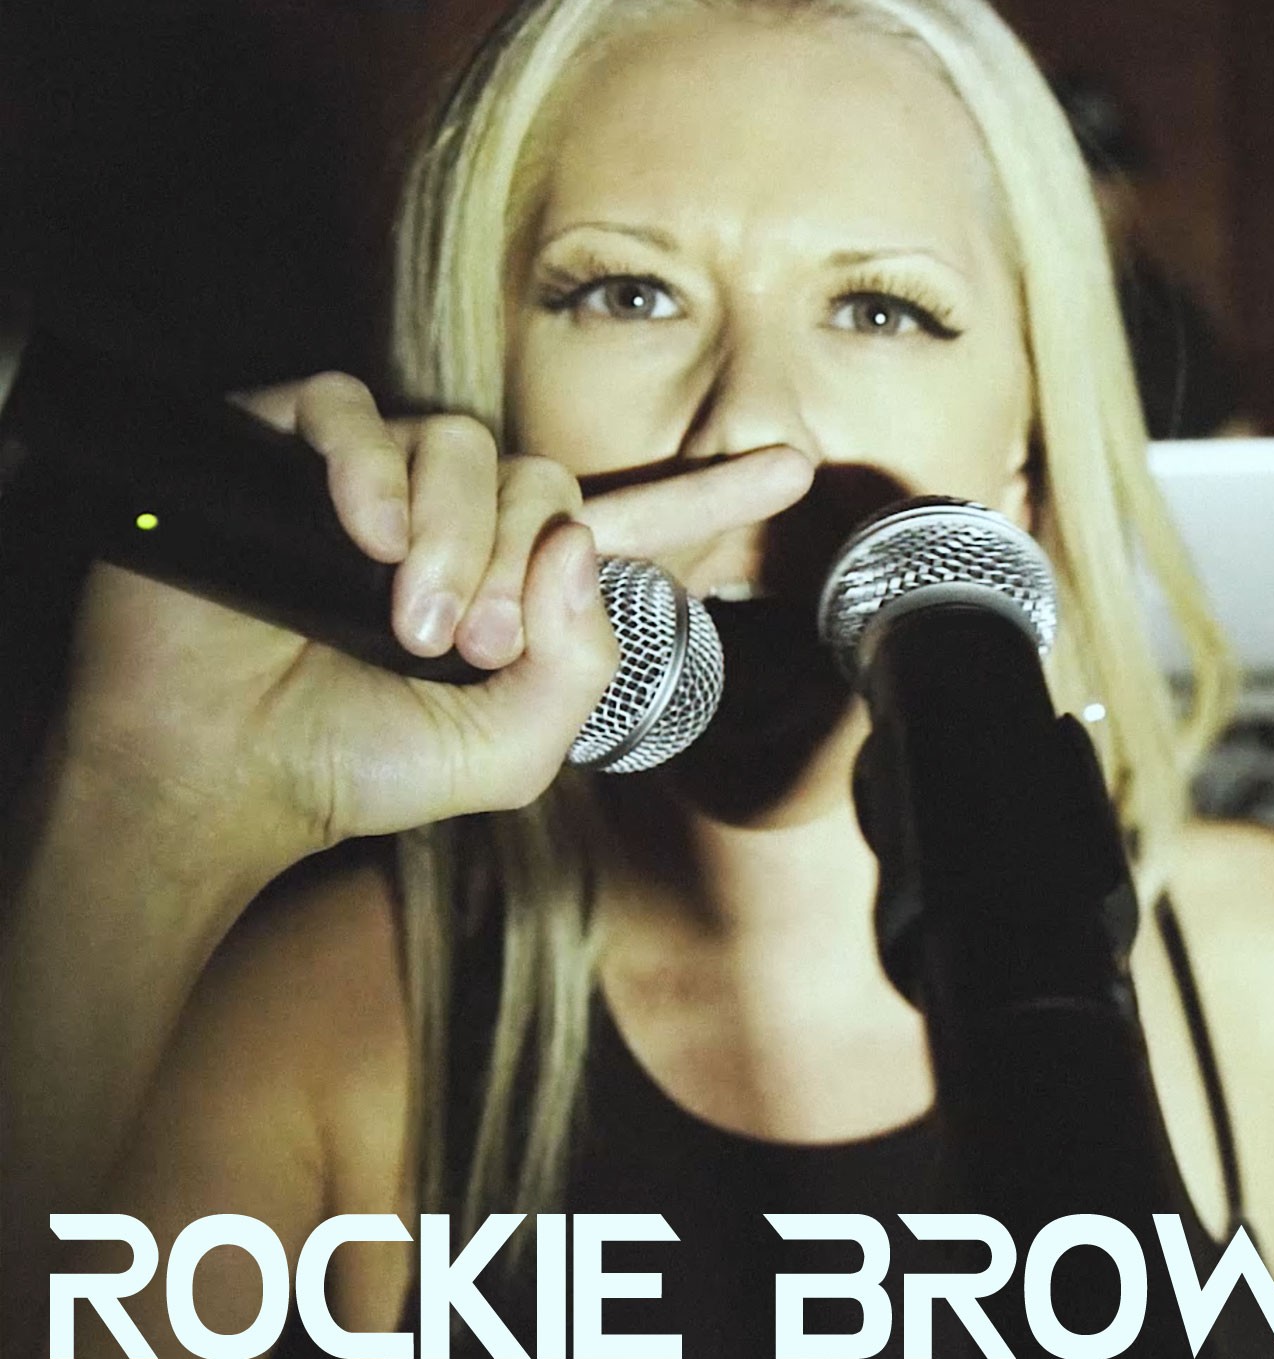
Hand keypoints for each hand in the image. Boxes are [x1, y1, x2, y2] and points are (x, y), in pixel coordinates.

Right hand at [58, 372, 813, 856]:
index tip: (794, 465)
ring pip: (459, 443)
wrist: (219, 771)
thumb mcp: (506, 751)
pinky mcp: (292, 450)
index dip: (709, 497)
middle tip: (472, 641)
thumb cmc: (360, 766)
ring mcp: (376, 484)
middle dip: (520, 563)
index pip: (625, 525)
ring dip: (452, 535)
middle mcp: (458, 524)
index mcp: (517, 587)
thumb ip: (578, 672)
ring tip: (410, 617)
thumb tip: (580, 543)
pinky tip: (362, 533)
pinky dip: (371, 466)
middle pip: (541, 480)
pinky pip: (354, 412)